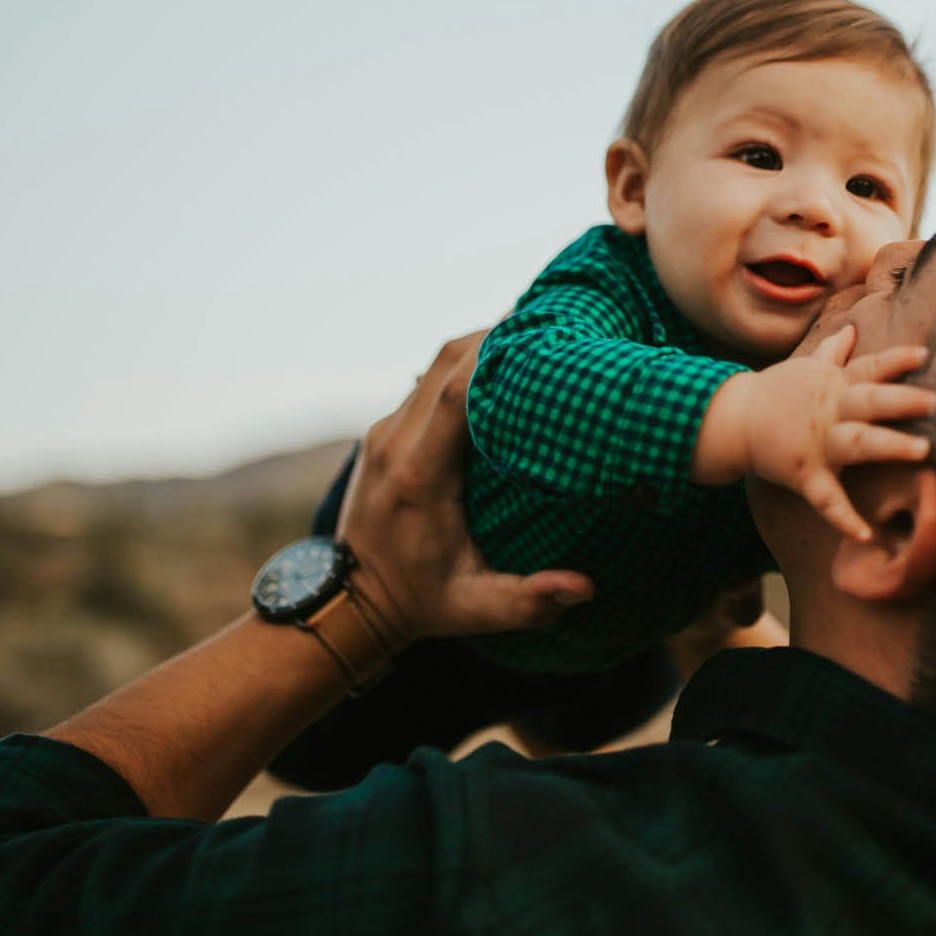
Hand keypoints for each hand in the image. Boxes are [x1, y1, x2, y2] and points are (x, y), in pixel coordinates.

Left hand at [338, 330, 594, 645]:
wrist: (351, 603)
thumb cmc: (419, 603)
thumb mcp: (472, 610)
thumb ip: (527, 601)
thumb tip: (584, 588)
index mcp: (418, 475)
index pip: (457, 393)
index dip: (496, 354)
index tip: (540, 333)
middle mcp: (395, 443)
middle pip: (445, 362)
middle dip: (495, 336)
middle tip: (548, 325)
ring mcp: (384, 433)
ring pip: (433, 366)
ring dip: (478, 347)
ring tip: (529, 339)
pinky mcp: (384, 432)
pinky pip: (424, 383)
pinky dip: (461, 368)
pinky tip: (497, 370)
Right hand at [694, 327, 935, 542]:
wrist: (735, 419)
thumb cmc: (779, 392)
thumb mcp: (807, 368)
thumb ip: (834, 351)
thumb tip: (852, 326)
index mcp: (835, 385)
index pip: (870, 367)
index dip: (897, 360)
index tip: (925, 354)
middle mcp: (830, 411)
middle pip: (869, 400)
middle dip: (902, 400)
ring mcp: (817, 443)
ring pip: (857, 443)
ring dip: (890, 445)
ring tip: (924, 451)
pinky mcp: (803, 473)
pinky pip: (825, 497)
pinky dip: (843, 517)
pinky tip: (865, 534)